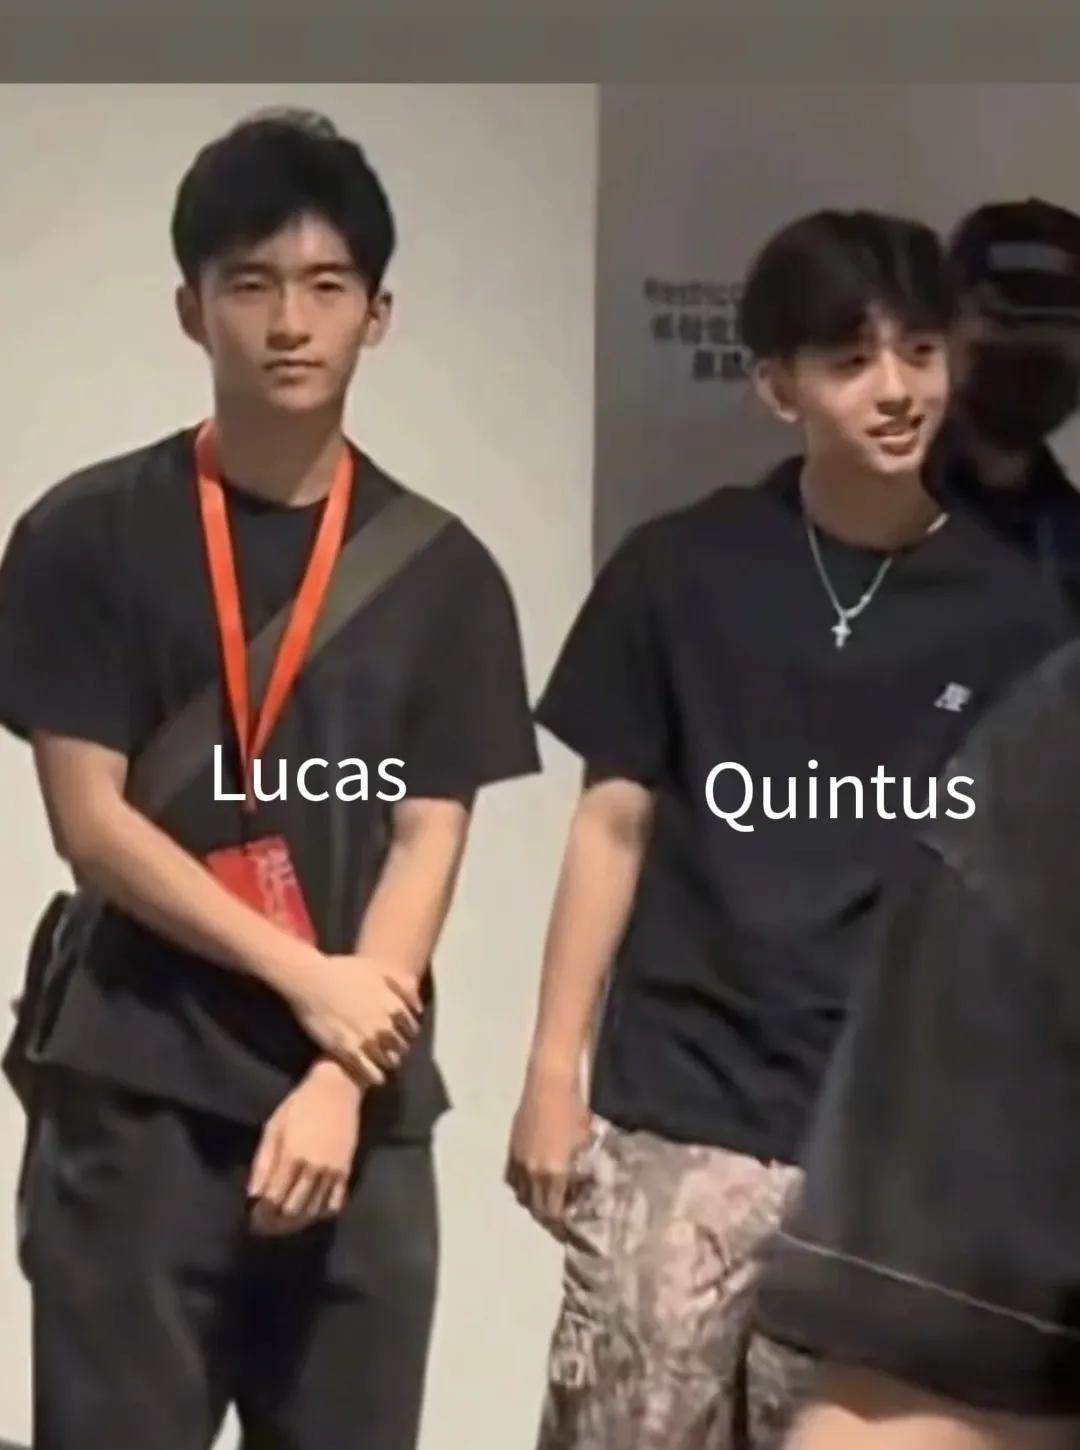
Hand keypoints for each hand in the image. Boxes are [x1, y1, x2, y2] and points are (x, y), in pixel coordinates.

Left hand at [248, 1061, 362, 1236]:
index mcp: (292, 1156)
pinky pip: (335, 1204)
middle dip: (276, 1222)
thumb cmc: (299, 1104)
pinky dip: (321, 1213)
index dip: (261, 1214)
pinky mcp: (347, 1172)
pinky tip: (310, 1211)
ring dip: (296, 1222)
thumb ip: (263, 1162)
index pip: (273, 1199)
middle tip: (266, 1224)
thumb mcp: (273, 1127)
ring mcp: (333, 1172)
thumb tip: (252, 1195)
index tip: (253, 1218)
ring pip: (313, 1211)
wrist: (337, 1089)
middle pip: (292, 1210)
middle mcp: (314, 1168)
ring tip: (284, 1222)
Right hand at [287, 955, 421, 1084]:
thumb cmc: (343, 970)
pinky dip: (375, 1076)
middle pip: (401, 1046)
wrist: (311, 980)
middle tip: (390, 1049)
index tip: (401, 1035)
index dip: (407, 1033)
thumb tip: (417, 1008)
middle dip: (398, 1048)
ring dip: (387, 1062)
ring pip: (388, 1061)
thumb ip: (402, 987)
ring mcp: (367, 1039)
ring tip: (380, 1061)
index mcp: (394, 1006)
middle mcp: (385, 1025)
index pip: (412, 1029)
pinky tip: (373, 1075)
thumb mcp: (378, 969)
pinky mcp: (348, 1051)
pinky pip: (369, 1072)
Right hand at [505, 1067, 590, 1238]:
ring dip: (532, 1202)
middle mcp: (532, 1173)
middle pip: (536, 1208)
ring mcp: (518, 1162)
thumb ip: (582, 1170)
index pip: (554, 1212)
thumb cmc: (574, 1111)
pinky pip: (511, 1179)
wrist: (548, 1085)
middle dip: (547, 1218)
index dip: (560, 1225)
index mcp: (553, 1174)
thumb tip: (583, 1187)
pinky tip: (529, 1184)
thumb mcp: (586, 1144)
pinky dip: (520, 1186)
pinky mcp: (511, 1150)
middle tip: (558, 1221)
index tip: (569, 1229)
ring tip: (544, 1203)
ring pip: (521, 1195)